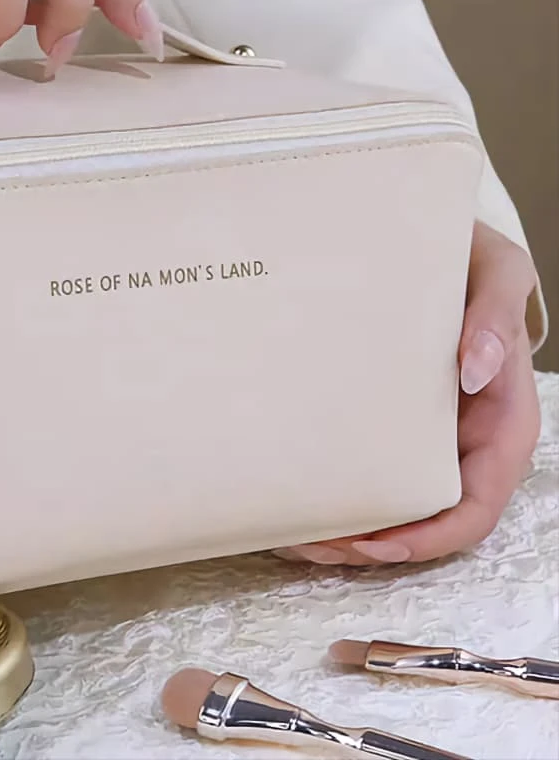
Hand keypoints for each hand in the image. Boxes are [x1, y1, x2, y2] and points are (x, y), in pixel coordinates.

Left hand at [275, 221, 540, 566]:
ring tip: (288, 530)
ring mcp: (423, 430)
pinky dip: (330, 487)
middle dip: (370, 544)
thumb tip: (477, 371)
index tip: (376, 546)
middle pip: (423, 517)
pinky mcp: (384, 415)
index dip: (429, 537)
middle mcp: (463, 437)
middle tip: (309, 541)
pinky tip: (289, 490)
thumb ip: (495, 314)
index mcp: (500, 420)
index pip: (476, 504)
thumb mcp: (497, 270)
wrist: (437, 241)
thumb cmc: (472, 257)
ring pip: (388, 500)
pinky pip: (362, 463)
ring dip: (343, 526)